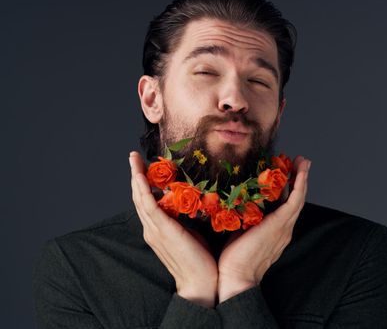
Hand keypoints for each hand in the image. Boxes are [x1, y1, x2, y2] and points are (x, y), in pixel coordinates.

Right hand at [129, 151, 217, 307]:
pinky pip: (148, 206)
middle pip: (139, 196)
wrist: (201, 283)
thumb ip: (188, 217)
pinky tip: (139, 176)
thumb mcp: (193, 232)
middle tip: (134, 156)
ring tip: (133, 159)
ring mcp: (154, 230)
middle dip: (135, 174)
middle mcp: (152, 228)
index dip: (144, 182)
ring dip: (135, 176)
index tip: (145, 165)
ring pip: (140, 198)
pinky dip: (141, 190)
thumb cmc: (200, 260)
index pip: (147, 201)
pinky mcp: (161, 231)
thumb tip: (197, 200)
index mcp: (158, 229)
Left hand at [217, 156, 310, 301]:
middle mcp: (284, 229)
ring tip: (302, 161)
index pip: (286, 205)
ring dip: (302, 178)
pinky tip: (299, 173)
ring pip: (298, 198)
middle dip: (299, 179)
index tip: (287, 172)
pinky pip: (295, 201)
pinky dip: (299, 186)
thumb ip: (243, 219)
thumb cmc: (233, 259)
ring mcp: (284, 227)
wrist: (236, 277)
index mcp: (276, 231)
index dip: (289, 188)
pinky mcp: (280, 225)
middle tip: (300, 161)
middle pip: (296, 199)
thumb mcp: (240, 232)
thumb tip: (234, 203)